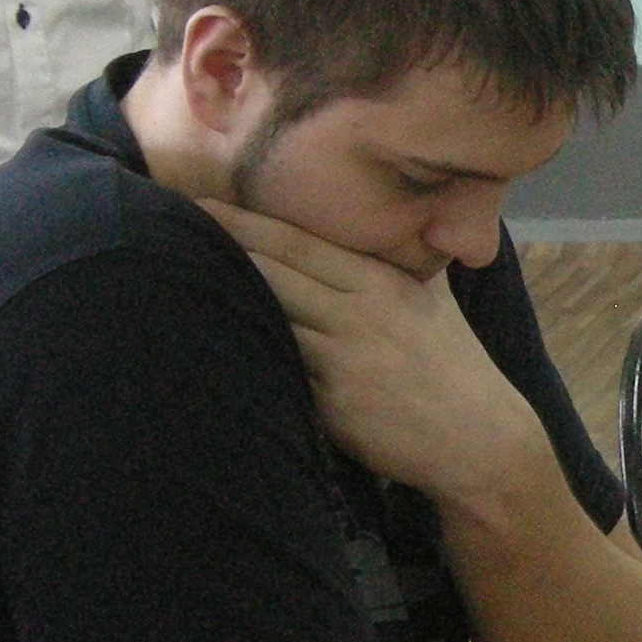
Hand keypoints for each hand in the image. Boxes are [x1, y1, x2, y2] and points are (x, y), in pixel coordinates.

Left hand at [203, 200, 551, 514]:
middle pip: (272, 272)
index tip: (199, 201)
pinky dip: (244, 357)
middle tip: (161, 227)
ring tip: (172, 281)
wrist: (480, 440)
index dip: (244, 222)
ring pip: (268, 318)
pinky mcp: (333, 405)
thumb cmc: (451, 366)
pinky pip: (277, 372)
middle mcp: (360, 312)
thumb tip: (382, 229)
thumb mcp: (432, 302)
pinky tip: (210, 345)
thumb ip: (398, 265)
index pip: (299, 242)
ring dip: (223, 301)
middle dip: (220, 248)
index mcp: (381, 282)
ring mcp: (345, 360)